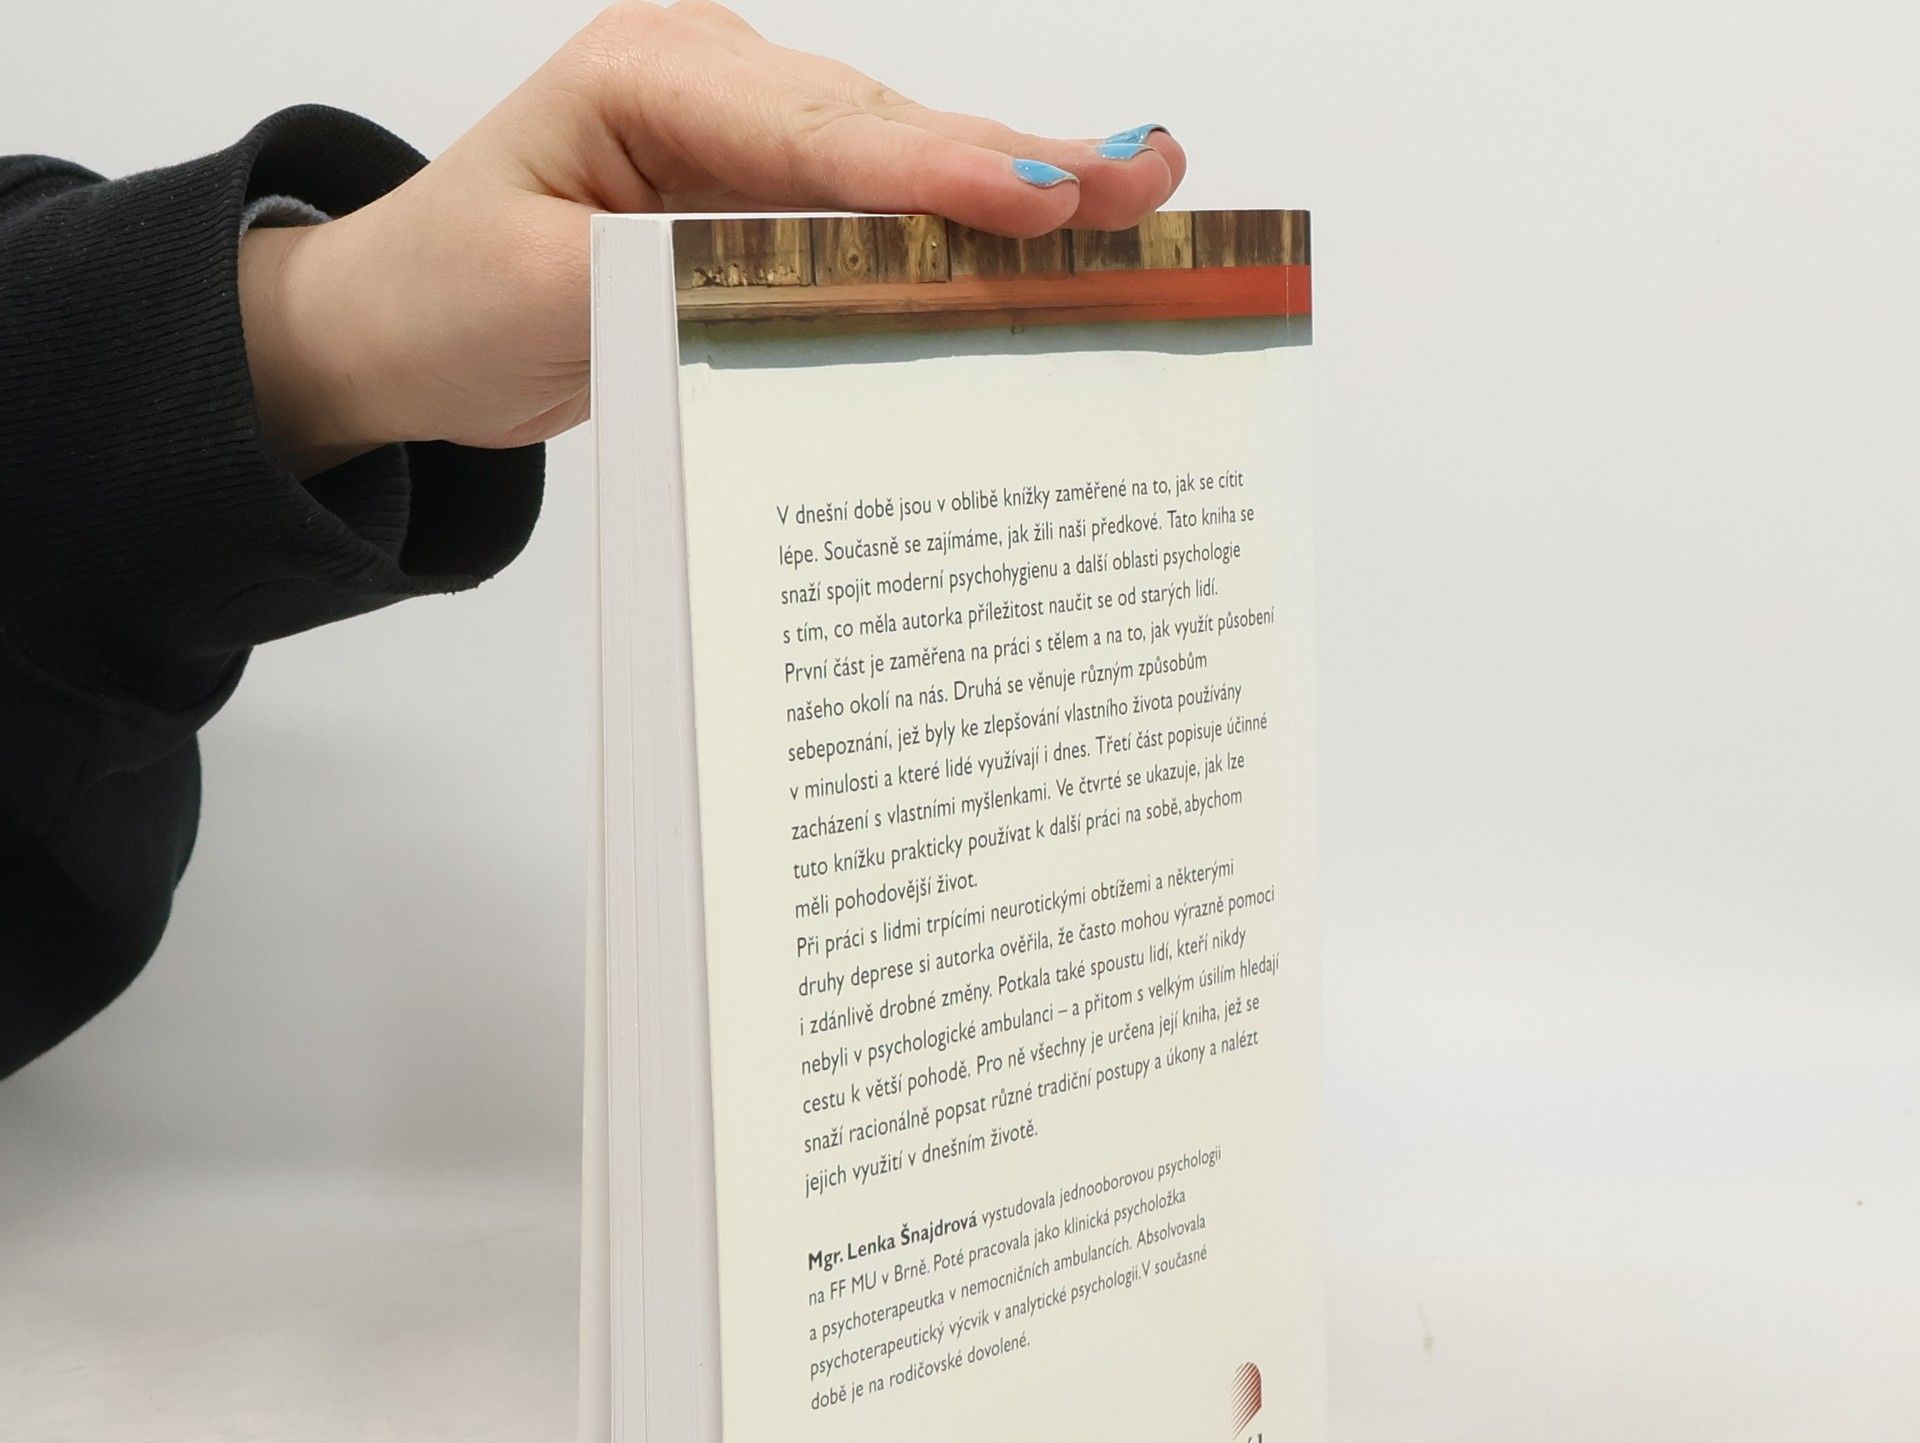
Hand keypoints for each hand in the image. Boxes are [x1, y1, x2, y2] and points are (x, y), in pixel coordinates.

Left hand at [238, 0, 1184, 477]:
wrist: (401, 330)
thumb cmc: (448, 297)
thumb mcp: (541, 297)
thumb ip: (673, 281)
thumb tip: (816, 292)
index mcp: (648, 79)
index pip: (811, 133)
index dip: (928, 171)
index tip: (1030, 198)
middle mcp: (715, 90)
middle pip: (885, 132)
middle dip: (1015, 161)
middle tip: (1141, 181)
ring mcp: (749, 145)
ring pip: (900, 169)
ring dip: (1014, 193)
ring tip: (1132, 199)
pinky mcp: (768, 208)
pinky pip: (881, 223)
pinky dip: (961, 244)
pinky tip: (1050, 244)